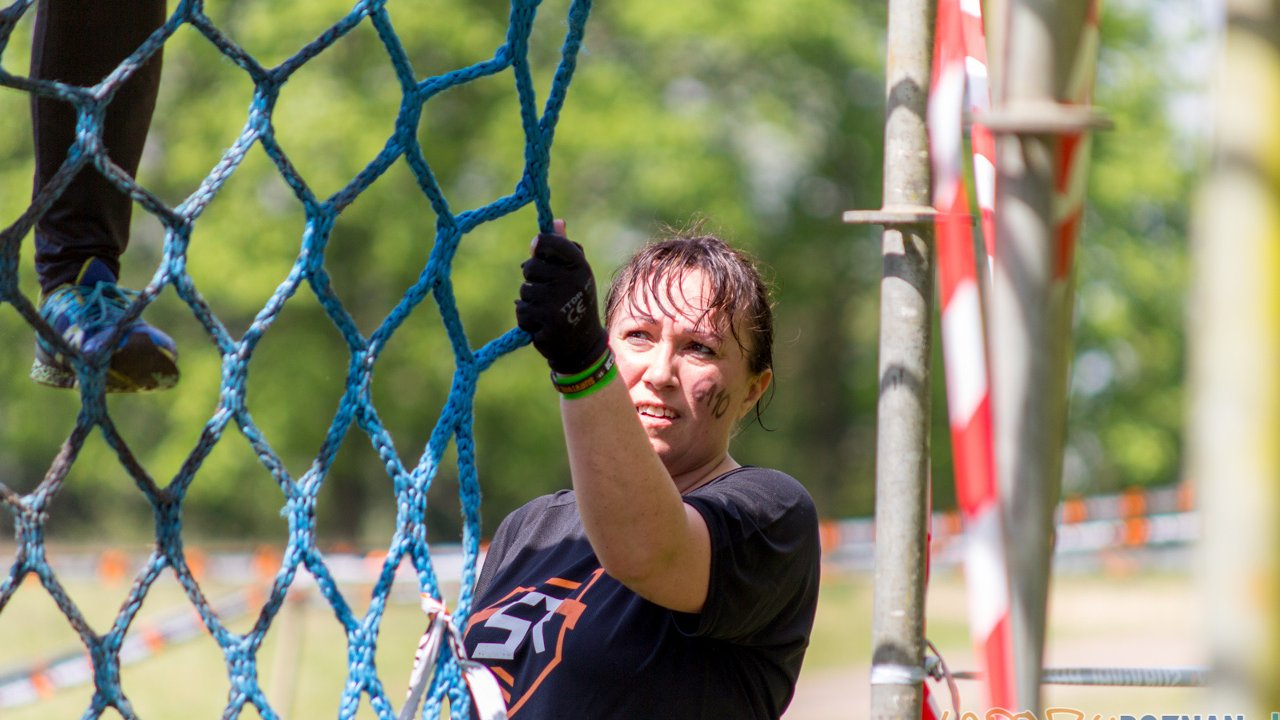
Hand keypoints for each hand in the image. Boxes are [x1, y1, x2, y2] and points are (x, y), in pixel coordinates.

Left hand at [516, 222, 607, 374]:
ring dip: (530, 302)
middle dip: (533, 280)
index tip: (537, 252)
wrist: (583, 344)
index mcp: (580, 265)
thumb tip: (556, 221)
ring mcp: (559, 300)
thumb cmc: (576, 302)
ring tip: (548, 311)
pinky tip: (543, 325)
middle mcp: (571, 280)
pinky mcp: (547, 320)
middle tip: (549, 293)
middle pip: (529, 267)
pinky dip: (528, 319)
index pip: (548, 241)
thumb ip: (565, 248)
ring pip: (524, 291)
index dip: (538, 246)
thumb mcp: (577, 274)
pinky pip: (522, 310)